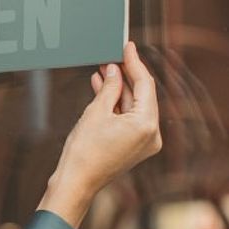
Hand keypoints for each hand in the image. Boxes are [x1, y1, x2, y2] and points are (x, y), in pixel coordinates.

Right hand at [50, 40, 162, 205]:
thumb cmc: (83, 152)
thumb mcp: (95, 112)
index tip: (127, 46)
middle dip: (125, 76)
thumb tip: (114, 70)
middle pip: (142, 95)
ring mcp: (145, 142)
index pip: (145, 84)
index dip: (134, 62)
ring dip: (119, 90)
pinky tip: (103, 91)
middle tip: (112, 57)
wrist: (76, 182)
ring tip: (102, 72)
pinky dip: (117, 106)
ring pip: (134, 107)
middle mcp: (152, 134)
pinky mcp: (135, 146)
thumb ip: (109, 88)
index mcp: (147, 124)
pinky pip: (129, 119)